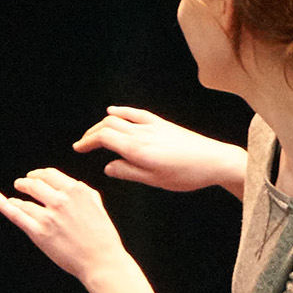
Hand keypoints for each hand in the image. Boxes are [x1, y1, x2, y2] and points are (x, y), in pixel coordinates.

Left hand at [0, 167, 132, 285]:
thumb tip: (73, 184)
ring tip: (13, 198)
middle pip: (34, 183)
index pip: (50, 174)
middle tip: (20, 183)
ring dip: (17, 196)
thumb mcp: (97, 205)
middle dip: (25, 182)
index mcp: (76, 190)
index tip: (34, 176)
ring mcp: (48, 216)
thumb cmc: (102, 238)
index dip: (38, 174)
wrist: (101, 262)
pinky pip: (16, 214)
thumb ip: (84, 191)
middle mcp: (60, 200)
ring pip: (25, 200)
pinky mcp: (38, 232)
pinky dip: (3, 204)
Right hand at [71, 106, 244, 192]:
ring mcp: (153, 126)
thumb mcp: (155, 181)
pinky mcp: (162, 124)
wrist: (214, 161)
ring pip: (120, 118)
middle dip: (91, 133)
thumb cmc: (187, 175)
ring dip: (103, 123)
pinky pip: (137, 114)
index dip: (88, 141)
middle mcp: (143, 134)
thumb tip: (108, 167)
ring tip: (94, 133)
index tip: (78, 148)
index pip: (104, 138)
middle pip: (108, 125)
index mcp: (139, 150)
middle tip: (82, 144)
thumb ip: (129, 172)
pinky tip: (112, 111)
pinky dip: (122, 112)